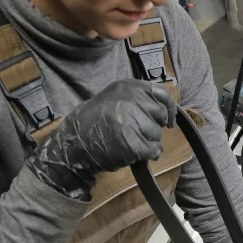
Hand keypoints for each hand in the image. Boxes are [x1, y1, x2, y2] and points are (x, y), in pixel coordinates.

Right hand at [28, 80, 176, 197]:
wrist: (73, 145)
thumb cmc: (93, 123)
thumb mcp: (112, 99)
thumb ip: (136, 98)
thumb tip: (164, 107)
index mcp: (126, 87)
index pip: (160, 93)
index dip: (169, 108)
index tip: (169, 119)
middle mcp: (130, 101)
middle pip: (159, 115)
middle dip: (153, 126)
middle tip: (138, 132)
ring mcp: (131, 122)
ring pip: (157, 134)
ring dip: (149, 141)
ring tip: (130, 141)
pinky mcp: (133, 143)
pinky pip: (154, 150)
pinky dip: (149, 154)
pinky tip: (137, 153)